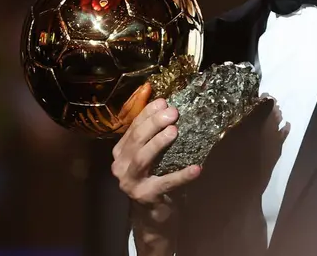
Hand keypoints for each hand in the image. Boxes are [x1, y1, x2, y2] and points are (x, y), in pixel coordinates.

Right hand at [112, 84, 200, 255]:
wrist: (153, 214)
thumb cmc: (155, 177)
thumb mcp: (151, 155)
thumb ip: (153, 135)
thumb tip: (168, 106)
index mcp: (121, 152)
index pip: (133, 127)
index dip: (148, 114)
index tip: (164, 102)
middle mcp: (120, 166)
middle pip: (136, 140)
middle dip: (154, 124)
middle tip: (173, 113)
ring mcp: (130, 182)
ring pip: (142, 159)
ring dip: (158, 143)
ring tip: (174, 131)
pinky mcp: (145, 196)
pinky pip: (165, 183)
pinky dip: (181, 175)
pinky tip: (196, 168)